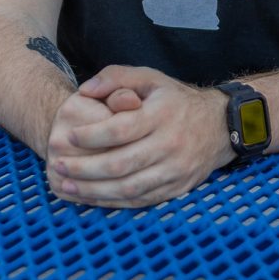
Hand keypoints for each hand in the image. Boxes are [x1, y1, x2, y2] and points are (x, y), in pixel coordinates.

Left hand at [53, 65, 232, 207]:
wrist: (220, 126)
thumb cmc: (176, 100)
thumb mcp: (151, 78)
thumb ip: (117, 77)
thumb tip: (86, 89)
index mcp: (162, 115)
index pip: (121, 129)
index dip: (90, 136)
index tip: (67, 135)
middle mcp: (170, 144)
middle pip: (121, 164)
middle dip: (84, 168)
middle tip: (58, 164)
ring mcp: (174, 170)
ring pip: (128, 188)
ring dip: (93, 190)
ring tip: (66, 184)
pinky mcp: (176, 189)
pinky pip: (139, 201)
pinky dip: (111, 202)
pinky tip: (90, 196)